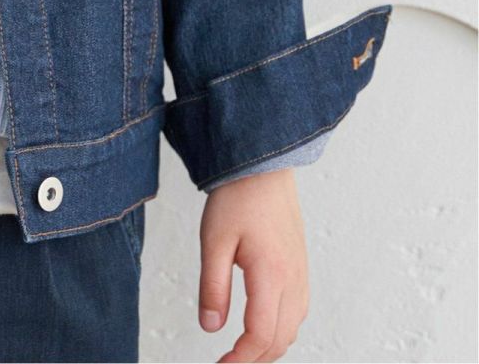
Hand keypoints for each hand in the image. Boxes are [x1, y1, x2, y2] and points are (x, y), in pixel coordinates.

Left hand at [198, 169, 308, 362]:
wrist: (263, 166)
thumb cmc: (237, 197)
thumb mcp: (214, 241)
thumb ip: (213, 287)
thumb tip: (210, 327)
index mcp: (272, 275)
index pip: (261, 336)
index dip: (241, 359)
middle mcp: (293, 280)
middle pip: (280, 340)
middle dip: (255, 359)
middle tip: (227, 362)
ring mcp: (301, 274)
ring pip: (292, 328)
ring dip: (269, 347)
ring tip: (241, 351)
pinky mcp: (301, 267)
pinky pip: (297, 312)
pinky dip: (280, 329)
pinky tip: (261, 325)